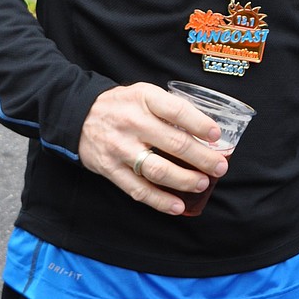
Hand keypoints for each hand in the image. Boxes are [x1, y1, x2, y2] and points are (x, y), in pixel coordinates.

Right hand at [79, 82, 228, 214]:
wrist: (79, 114)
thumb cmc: (122, 105)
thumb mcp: (144, 93)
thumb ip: (170, 107)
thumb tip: (206, 130)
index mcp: (144, 99)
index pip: (177, 111)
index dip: (200, 124)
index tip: (216, 136)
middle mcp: (132, 123)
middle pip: (174, 144)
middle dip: (202, 158)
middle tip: (220, 167)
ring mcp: (120, 148)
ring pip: (158, 170)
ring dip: (184, 180)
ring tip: (202, 184)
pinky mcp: (111, 169)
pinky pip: (138, 189)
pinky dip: (160, 200)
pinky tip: (177, 205)